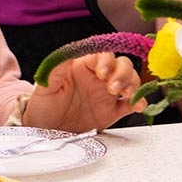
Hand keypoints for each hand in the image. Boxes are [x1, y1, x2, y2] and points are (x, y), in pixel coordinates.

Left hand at [23, 53, 146, 131]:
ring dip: (132, 85)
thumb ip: (57, 67)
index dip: (106, 61)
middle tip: (113, 88)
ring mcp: (107, 94)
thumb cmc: (43, 105)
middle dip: (122, 74)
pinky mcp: (112, 111)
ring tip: (126, 95)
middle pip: (121, 65)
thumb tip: (69, 51)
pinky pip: (130, 104)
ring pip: (130, 81)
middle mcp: (98, 77)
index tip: (102, 73)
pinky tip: (138, 106)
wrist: (44, 130)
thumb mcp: (46, 85)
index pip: (102, 55)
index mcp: (83, 66)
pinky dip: (138, 102)